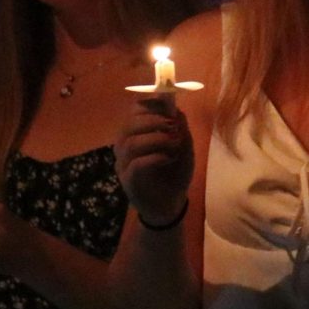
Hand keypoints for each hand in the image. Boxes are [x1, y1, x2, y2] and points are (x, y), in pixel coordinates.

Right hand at [114, 97, 193, 225]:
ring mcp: (124, 164)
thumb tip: (176, 109)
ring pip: (130, 143)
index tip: (167, 106)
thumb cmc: (174, 173)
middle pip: (128, 125)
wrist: (171, 204)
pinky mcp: (128, 181)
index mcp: (136, 134)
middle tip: (171, 125)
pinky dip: (154, 158)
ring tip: (173, 144)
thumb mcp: (184, 148)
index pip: (134, 111)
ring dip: (155, 139)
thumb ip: (181, 129)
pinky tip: (168, 159)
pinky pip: (136, 164)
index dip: (149, 104)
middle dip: (152, 121)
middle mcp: (125, 146)